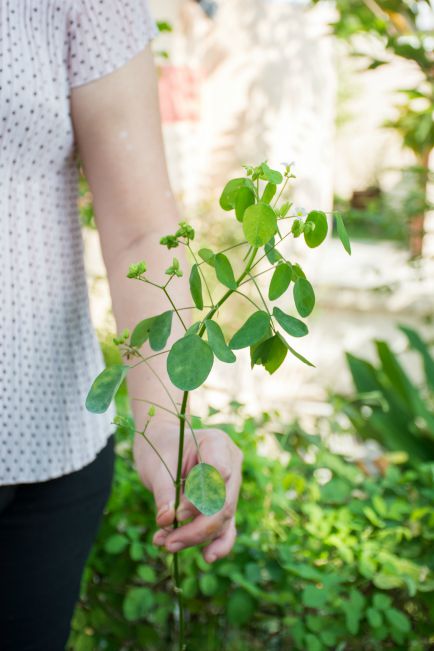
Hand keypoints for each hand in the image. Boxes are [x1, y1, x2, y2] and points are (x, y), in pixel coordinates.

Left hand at [133, 418, 242, 562]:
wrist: (163, 445)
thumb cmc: (160, 449)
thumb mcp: (157, 466)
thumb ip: (164, 493)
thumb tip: (167, 521)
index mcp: (217, 443)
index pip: (218, 474)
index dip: (200, 498)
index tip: (175, 514)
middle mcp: (231, 463)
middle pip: (224, 503)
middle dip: (198, 529)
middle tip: (169, 543)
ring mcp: (231, 484)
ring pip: (224, 519)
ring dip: (198, 538)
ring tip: (169, 546)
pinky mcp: (225, 502)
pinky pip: (226, 526)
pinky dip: (215, 542)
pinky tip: (207, 557)